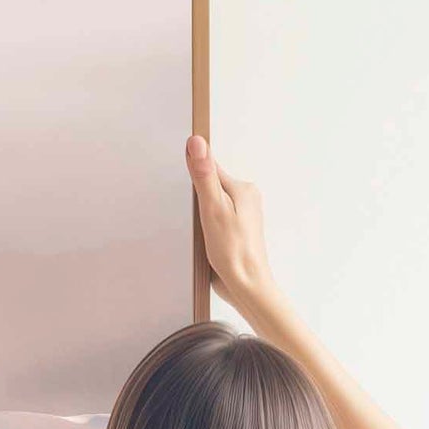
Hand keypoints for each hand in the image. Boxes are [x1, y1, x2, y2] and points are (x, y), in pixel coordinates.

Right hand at [186, 135, 285, 323]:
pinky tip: (203, 238)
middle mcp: (246, 198)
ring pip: (212, 203)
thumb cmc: (233, 252)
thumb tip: (197, 143)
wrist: (246, 285)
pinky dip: (205, 226)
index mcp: (243, 188)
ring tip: (199, 229)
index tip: (182, 182)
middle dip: (196, 197)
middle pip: (211, 185)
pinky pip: (215, 218)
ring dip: (200, 214)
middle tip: (191, 215)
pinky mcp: (236, 231)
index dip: (193, 173)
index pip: (211, 167)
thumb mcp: (213, 209)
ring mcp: (242, 215)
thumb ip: (204, 176)